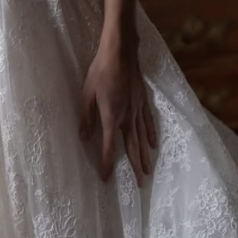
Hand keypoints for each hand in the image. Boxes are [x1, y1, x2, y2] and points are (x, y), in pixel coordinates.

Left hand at [78, 41, 157, 185]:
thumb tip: (84, 138)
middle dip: (134, 167)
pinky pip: (148, 122)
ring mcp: (137, 109)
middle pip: (131, 147)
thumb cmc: (100, 71)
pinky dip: (151, 135)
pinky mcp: (143, 101)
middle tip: (139, 185)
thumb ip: (87, 118)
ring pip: (142, 138)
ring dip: (145, 156)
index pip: (110, 146)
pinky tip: (153, 145)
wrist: (121, 52)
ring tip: (148, 172)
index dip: (108, 164)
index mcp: (111, 116)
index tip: (107, 179)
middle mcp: (127, 117)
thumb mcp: (87, 94)